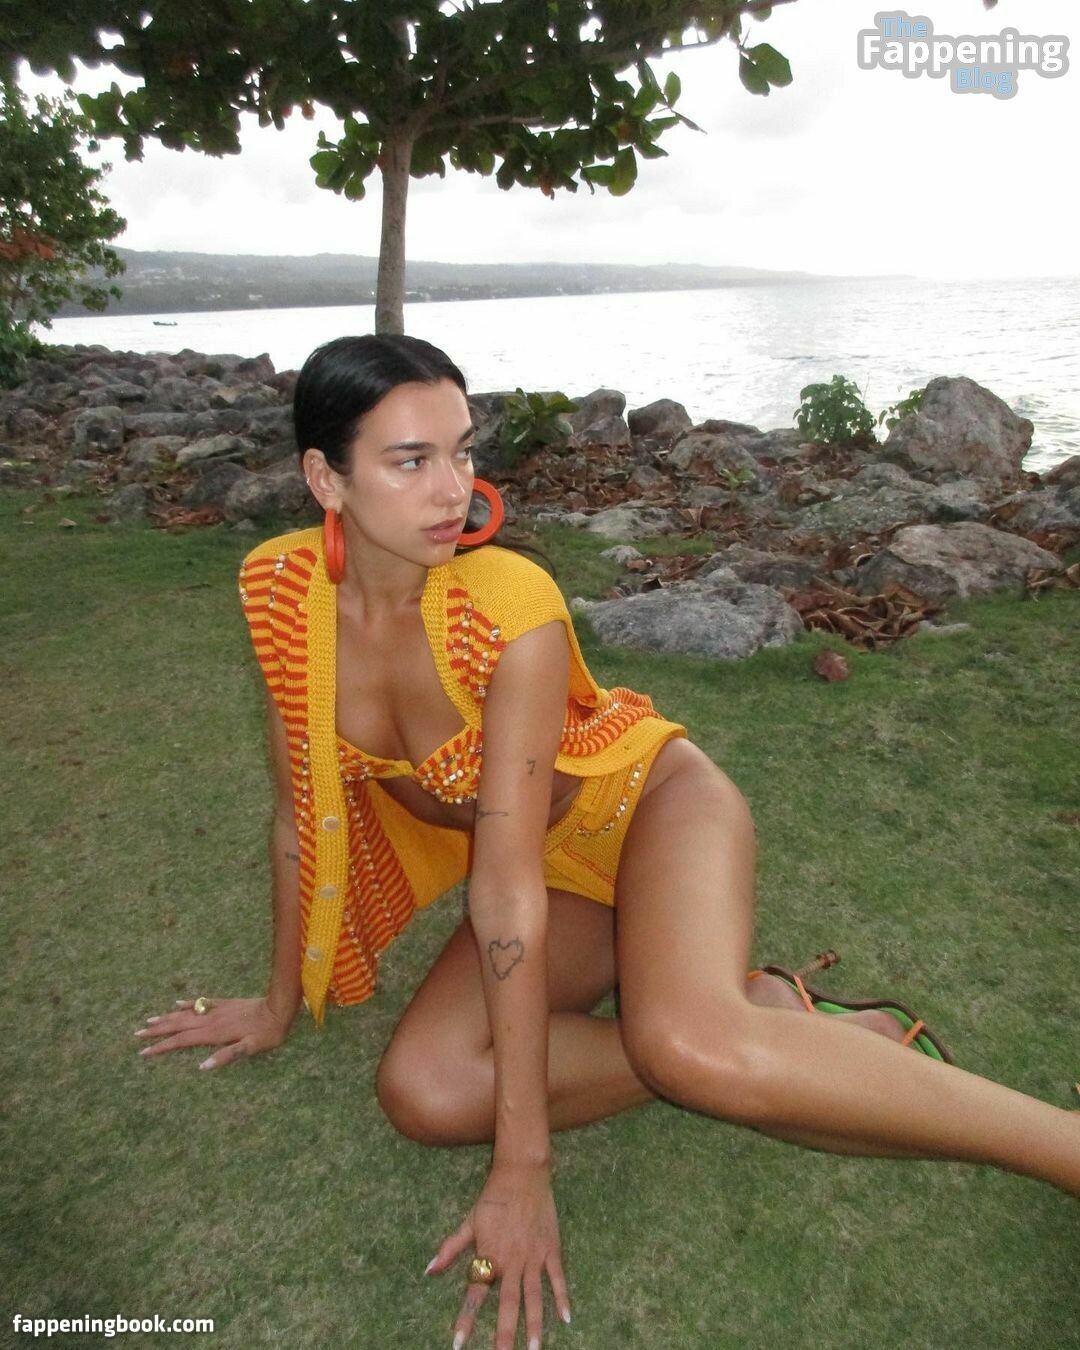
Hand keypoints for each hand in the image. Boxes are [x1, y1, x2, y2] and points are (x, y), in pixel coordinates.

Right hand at [133, 996, 291, 1069]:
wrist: (278, 1008)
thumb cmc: (266, 1033)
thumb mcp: (250, 1048)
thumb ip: (227, 1056)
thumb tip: (202, 1067)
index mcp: (214, 1033)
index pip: (182, 1041)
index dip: (162, 1047)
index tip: (143, 1052)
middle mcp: (211, 1020)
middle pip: (178, 1026)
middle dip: (157, 1031)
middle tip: (136, 1034)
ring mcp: (216, 1010)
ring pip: (186, 1014)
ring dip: (167, 1018)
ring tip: (149, 1020)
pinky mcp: (224, 1003)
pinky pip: (200, 1003)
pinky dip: (187, 1004)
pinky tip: (177, 1003)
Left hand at [425, 1159, 570, 1349]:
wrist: (522, 1174)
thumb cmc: (493, 1199)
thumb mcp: (470, 1221)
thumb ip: (451, 1248)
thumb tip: (429, 1270)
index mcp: (490, 1255)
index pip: (475, 1294)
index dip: (466, 1319)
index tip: (458, 1344)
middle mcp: (512, 1261)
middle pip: (508, 1304)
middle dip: (505, 1334)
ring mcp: (534, 1256)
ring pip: (534, 1297)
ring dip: (535, 1324)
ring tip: (535, 1349)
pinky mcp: (551, 1249)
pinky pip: (558, 1277)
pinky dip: (563, 1297)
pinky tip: (567, 1319)